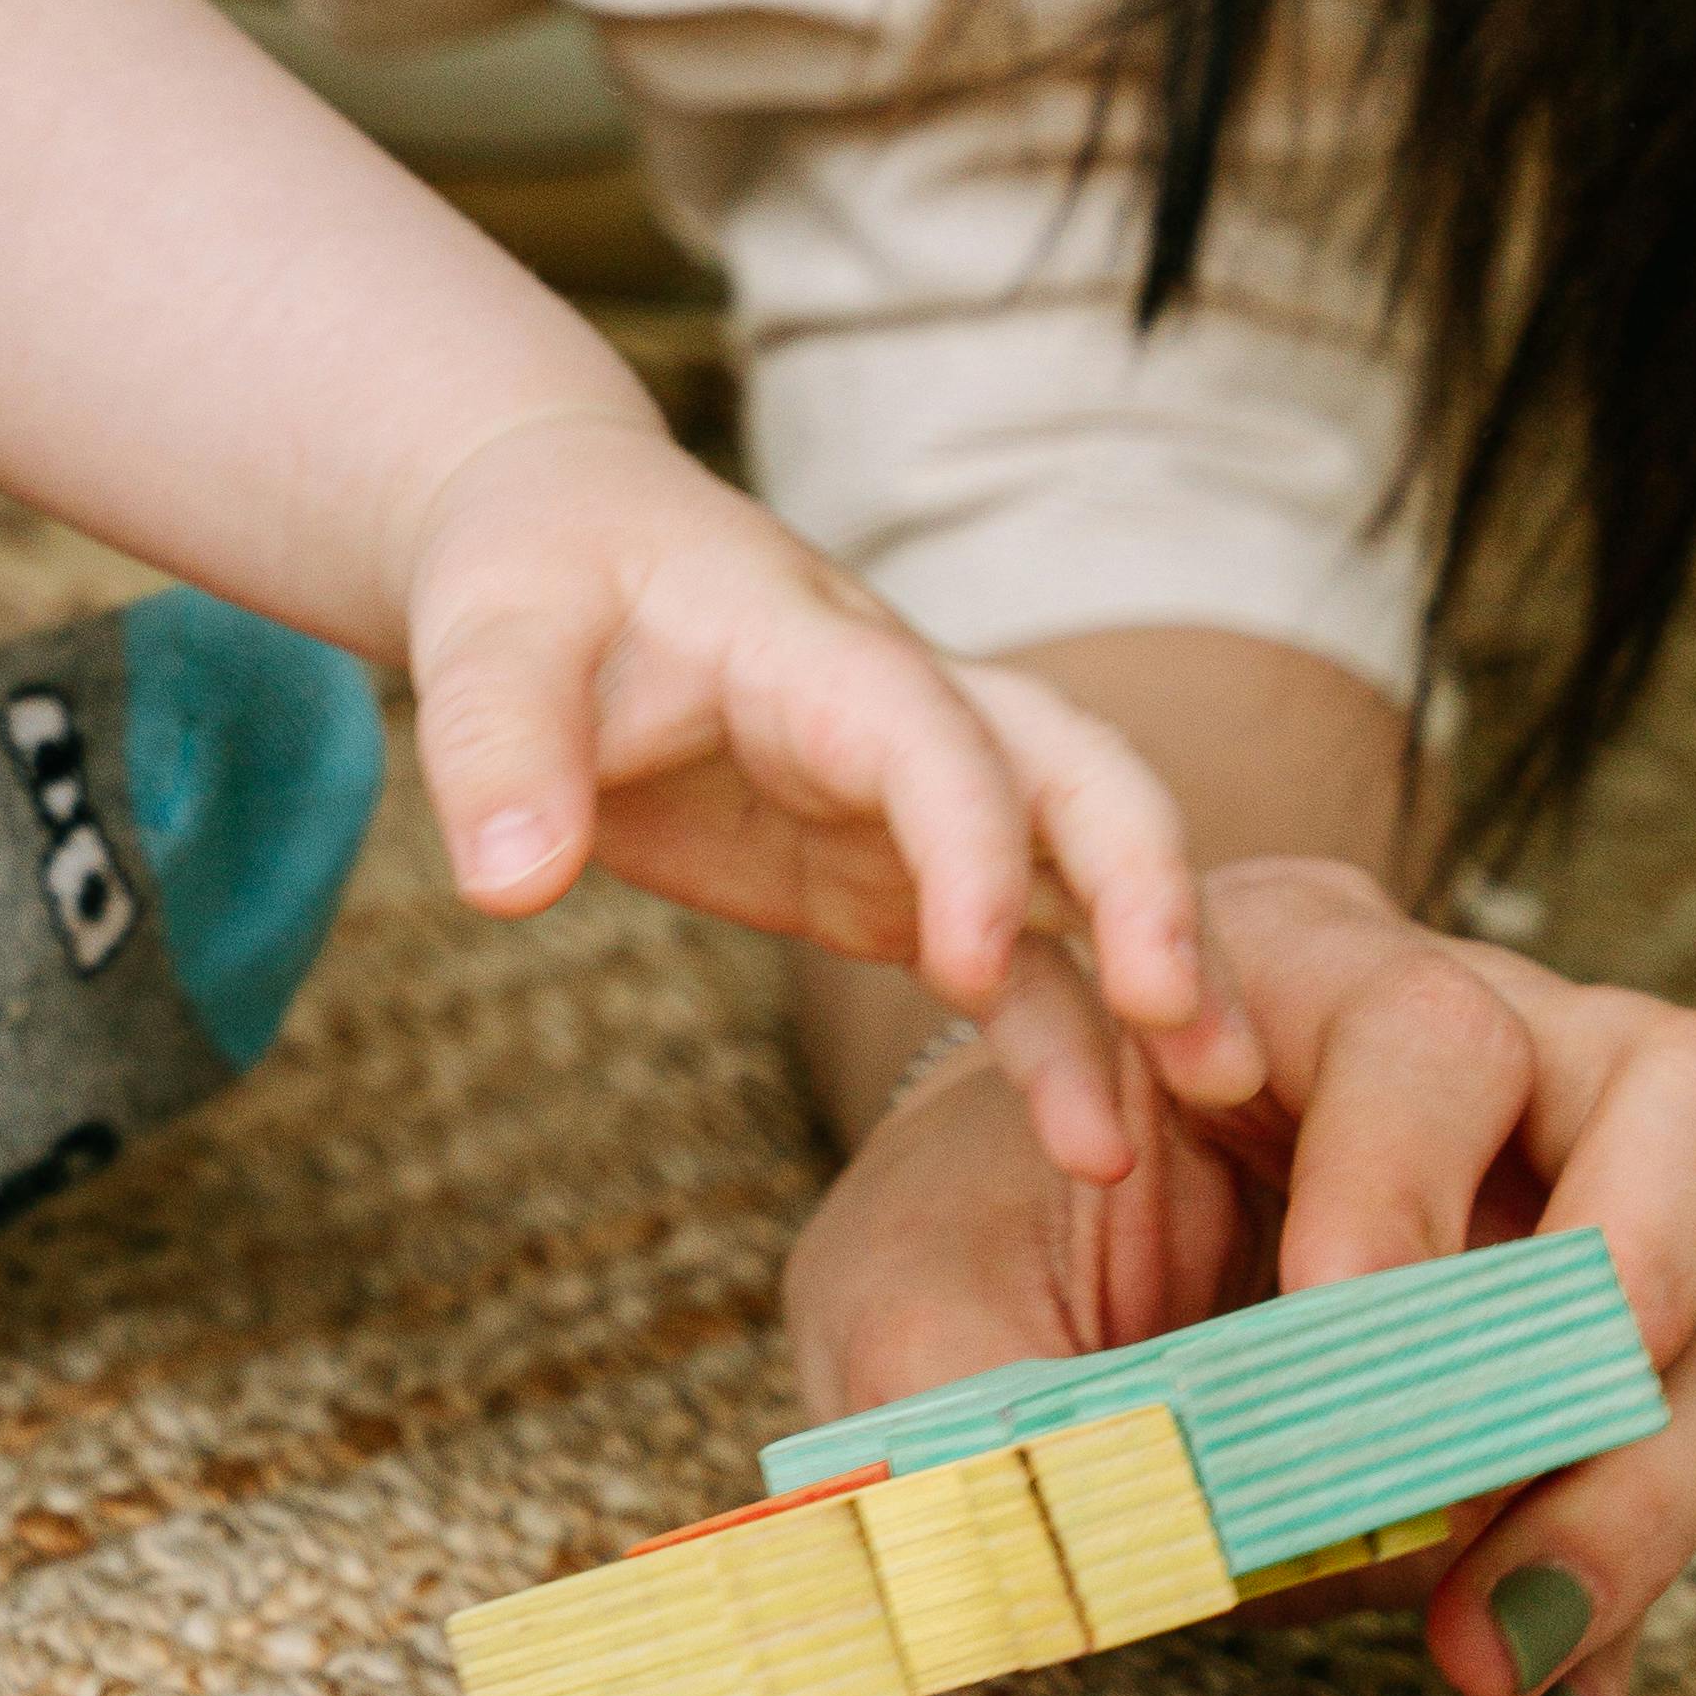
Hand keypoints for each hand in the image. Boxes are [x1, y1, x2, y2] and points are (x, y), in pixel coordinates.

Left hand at [401, 408, 1256, 1170]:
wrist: (570, 550)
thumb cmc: (533, 579)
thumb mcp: (483, 638)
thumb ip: (496, 750)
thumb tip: (506, 886)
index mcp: (812, 649)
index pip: (925, 732)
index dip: (964, 838)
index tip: (966, 966)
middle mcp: (905, 713)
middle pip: (1076, 771)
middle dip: (1145, 880)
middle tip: (1183, 1016)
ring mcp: (921, 799)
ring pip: (1084, 869)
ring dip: (1158, 967)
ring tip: (1212, 1093)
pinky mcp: (903, 877)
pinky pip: (1019, 960)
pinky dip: (1066, 1038)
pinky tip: (1100, 1145)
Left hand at [785, 855, 1695, 1695]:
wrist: (995, 1296)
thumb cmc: (962, 1243)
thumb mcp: (911, 1301)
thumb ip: (979, 1402)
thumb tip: (1069, 1540)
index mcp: (1296, 979)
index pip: (1423, 1024)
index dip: (1405, 1175)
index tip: (1331, 1323)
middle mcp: (1485, 1060)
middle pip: (1674, 1109)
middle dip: (1612, 1308)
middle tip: (1476, 1491)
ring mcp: (1570, 1208)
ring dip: (1629, 1500)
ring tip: (1479, 1660)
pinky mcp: (1589, 1379)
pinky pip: (1654, 1482)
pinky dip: (1600, 1631)